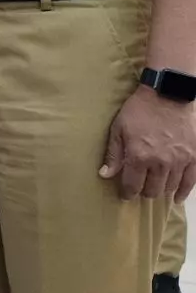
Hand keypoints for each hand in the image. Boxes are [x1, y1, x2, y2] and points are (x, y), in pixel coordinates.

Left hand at [99, 85, 195, 202]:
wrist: (168, 95)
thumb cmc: (139, 110)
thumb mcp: (118, 129)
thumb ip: (113, 154)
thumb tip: (105, 175)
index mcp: (139, 157)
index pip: (132, 185)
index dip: (127, 193)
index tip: (125, 195)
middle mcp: (160, 163)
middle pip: (152, 190)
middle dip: (143, 192)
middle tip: (139, 188)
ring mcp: (179, 162)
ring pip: (169, 187)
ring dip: (160, 190)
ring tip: (154, 189)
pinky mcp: (194, 157)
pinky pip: (191, 182)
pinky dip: (183, 192)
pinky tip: (177, 198)